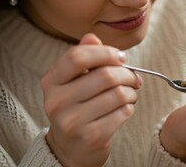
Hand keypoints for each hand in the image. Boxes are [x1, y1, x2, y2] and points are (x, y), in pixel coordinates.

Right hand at [41, 33, 141, 166]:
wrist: (71, 148)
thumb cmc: (78, 107)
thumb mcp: (74, 81)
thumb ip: (84, 57)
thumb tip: (92, 38)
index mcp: (51, 82)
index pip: (77, 57)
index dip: (105, 53)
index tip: (122, 57)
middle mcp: (57, 101)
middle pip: (105, 75)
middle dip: (127, 74)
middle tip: (134, 78)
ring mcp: (72, 121)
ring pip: (118, 94)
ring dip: (131, 92)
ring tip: (130, 94)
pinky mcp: (91, 136)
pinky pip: (123, 113)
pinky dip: (130, 107)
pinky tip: (125, 108)